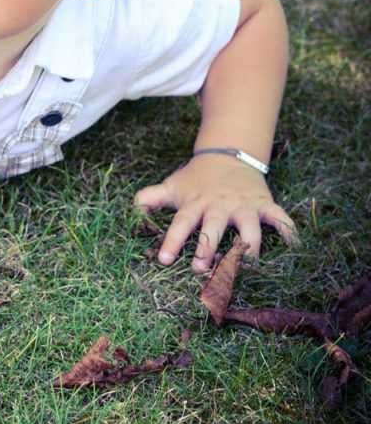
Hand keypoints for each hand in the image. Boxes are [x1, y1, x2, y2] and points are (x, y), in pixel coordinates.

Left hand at [134, 154, 296, 272]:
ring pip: (249, 227)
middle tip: (201, 269)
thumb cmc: (195, 179)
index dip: (173, 241)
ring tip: (246, 267)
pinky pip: (280, 217)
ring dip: (248, 247)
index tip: (165, 260)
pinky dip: (289, 230)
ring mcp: (244, 205)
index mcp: (195, 203)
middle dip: (208, 247)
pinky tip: (294, 246)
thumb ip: (147, 199)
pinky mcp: (264, 203)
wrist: (227, 154)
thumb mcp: (170, 186)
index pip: (181, 223)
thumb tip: (130, 217)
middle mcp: (219, 205)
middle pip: (214, 227)